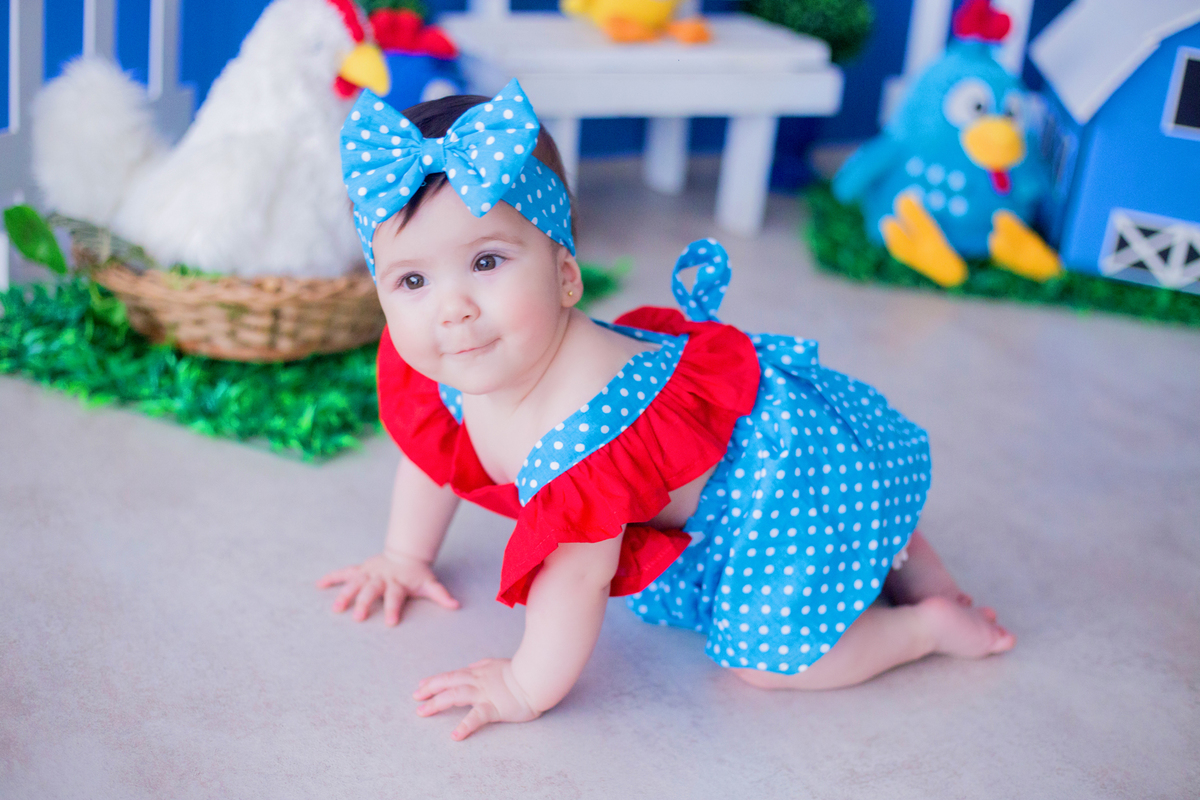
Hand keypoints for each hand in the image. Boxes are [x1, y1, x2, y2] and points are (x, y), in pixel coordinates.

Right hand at [316, 551, 458, 624]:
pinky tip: (318, 585)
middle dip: (364, 602)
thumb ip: (441, 595)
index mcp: (398, 583)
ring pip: (355, 582)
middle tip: (357, 617)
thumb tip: (456, 606)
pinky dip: (331, 578)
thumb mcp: (430, 584)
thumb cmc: (417, 575)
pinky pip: (344, 573)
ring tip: (336, 608)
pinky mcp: (360, 570)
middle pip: (371, 590)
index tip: (391, 623)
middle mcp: (381, 577)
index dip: (394, 608)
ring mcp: (369, 573)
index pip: (395, 596)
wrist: (406, 554)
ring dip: (345, 594)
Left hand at [414, 658, 539, 740]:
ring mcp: (484, 694)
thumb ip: (484, 665)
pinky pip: (476, 717)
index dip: (435, 680)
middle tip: (415, 697)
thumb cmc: (523, 671)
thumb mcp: (499, 664)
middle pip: (448, 683)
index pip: (452, 675)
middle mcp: (478, 681)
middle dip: (429, 690)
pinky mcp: (494, 707)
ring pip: (455, 696)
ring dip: (437, 703)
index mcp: (479, 672)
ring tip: (422, 712)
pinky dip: (465, 726)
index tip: (421, 685)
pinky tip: (455, 735)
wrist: (538, 677)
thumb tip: (473, 666)